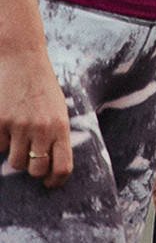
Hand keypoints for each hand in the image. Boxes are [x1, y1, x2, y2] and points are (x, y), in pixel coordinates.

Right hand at [0, 43, 72, 188]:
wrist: (23, 60)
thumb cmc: (43, 87)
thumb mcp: (58, 108)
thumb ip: (55, 135)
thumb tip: (50, 165)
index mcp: (61, 125)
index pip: (62, 166)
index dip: (55, 181)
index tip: (49, 183)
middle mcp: (42, 128)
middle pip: (36, 170)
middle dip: (33, 169)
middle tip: (31, 156)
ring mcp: (19, 126)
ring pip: (15, 162)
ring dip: (16, 155)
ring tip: (19, 135)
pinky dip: (1, 140)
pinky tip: (7, 122)